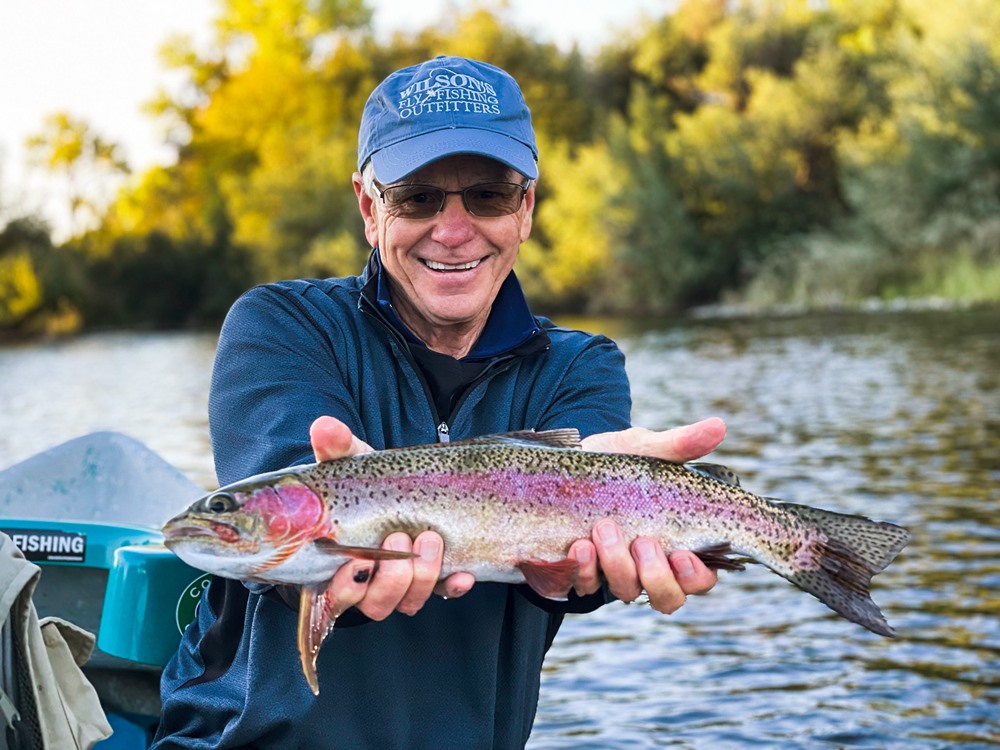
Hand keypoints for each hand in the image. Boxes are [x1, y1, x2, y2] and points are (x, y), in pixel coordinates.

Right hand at [308, 416, 473, 619]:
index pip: (335, 596)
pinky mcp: (433, 581)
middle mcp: (370, 584)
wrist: (401, 485)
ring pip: (409, 602)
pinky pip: (443, 594)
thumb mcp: (352, 464)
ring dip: (421, 577)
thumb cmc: (365, 483)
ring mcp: (403, 585)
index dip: (346, 588)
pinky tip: (463, 574)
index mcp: (339, 564)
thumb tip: (324, 426)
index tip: (359, 562)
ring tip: (430, 538)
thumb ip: (337, 448)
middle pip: (376, 604)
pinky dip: (452, 587)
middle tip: (400, 535)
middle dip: (392, 578)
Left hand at [569, 418, 725, 611]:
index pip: (700, 578)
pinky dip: (583, 570)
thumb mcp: (643, 450)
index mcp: (676, 542)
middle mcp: (649, 565)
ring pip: (627, 591)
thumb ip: (678, 445)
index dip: (696, 576)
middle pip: (668, 597)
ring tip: (603, 530)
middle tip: (643, 542)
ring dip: (617, 566)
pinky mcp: (582, 572)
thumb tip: (719, 426)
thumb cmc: (614, 462)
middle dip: (656, 576)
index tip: (682, 555)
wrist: (561, 466)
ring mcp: (615, 572)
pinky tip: (579, 545)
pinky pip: (586, 587)